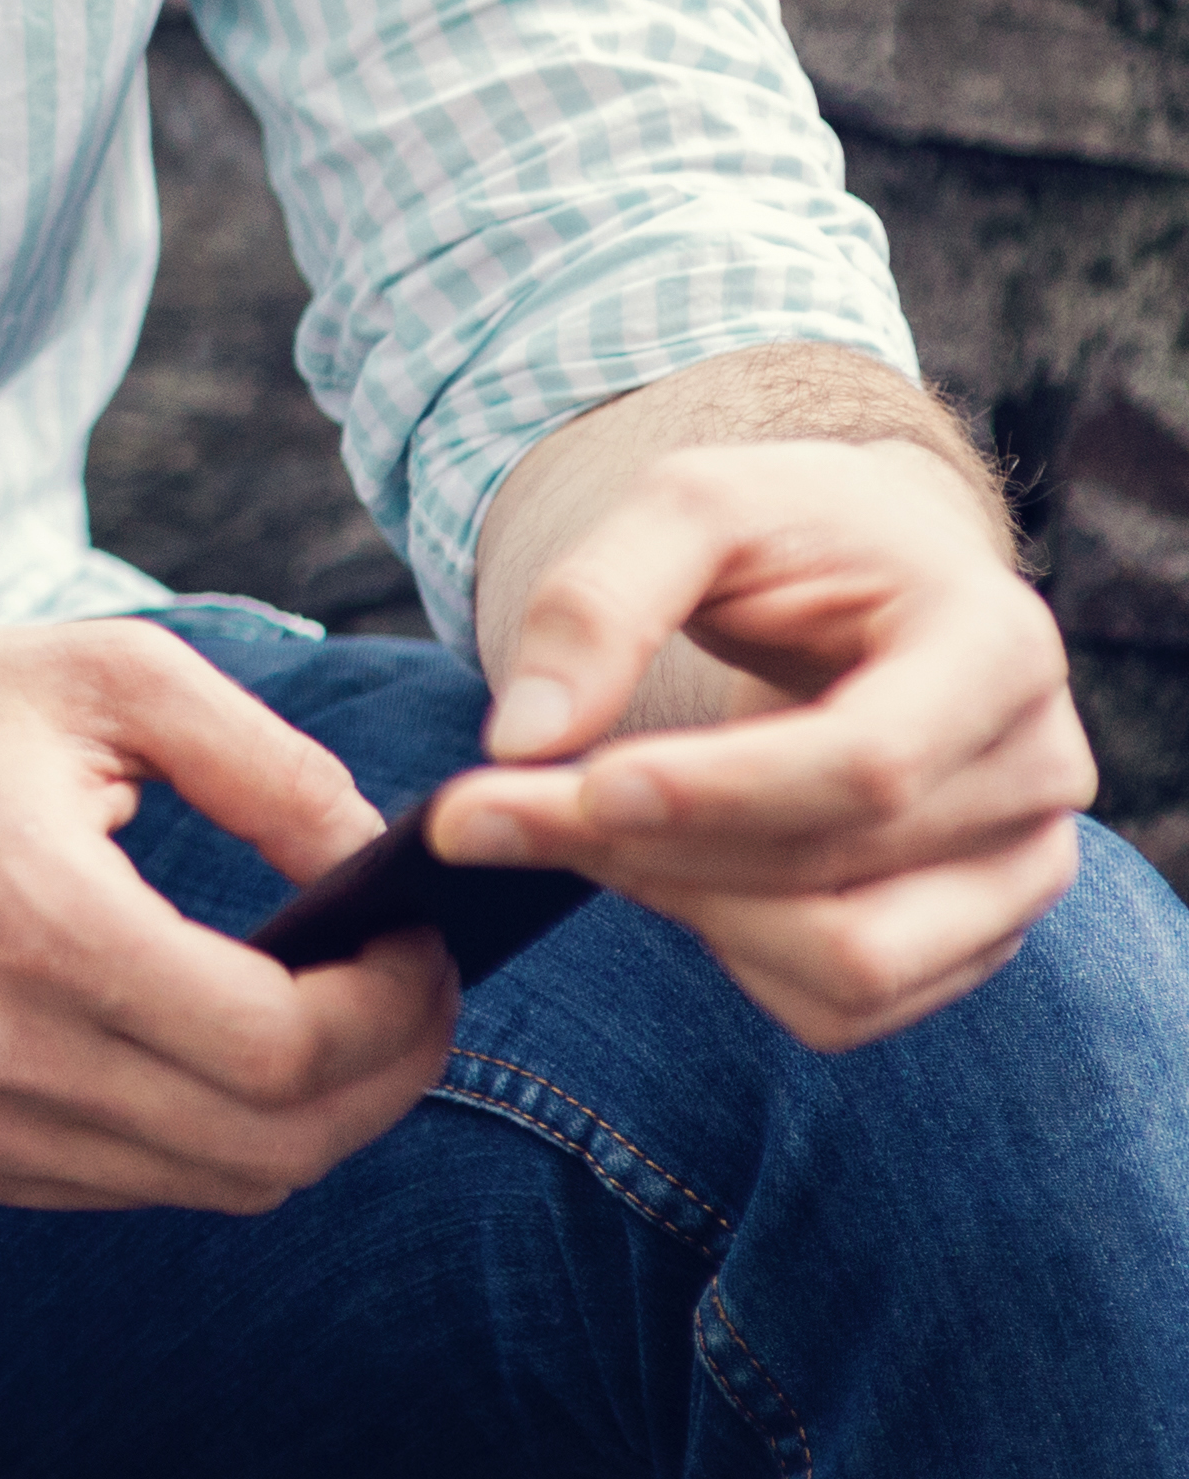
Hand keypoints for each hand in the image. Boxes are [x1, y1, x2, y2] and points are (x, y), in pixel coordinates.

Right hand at [0, 619, 456, 1213]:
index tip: (419, 941)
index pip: (283, 1046)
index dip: (395, 1009)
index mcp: (42, 922)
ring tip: (334, 1016)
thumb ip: (269, 766)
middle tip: (411, 988)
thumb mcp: (107, 677)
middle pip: (279, 1143)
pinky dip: (221, 1131)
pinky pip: (151, 1185)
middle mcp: (4, 1050)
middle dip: (387, 1072)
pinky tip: (220, 1043)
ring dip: (316, 1113)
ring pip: (229, 1183)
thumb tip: (384, 866)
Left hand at [436, 437, 1089, 1050]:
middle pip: (833, 869)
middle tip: (477, 814)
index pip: (868, 764)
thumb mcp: (689, 505)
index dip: (716, 792)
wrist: (872, 579)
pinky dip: (730, 953)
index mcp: (997, 647)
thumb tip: (523, 739)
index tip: (574, 784)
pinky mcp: (971, 940)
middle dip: (642, 851)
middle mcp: (1038, 773)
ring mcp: (1017, 870)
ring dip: (680, 910)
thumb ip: (598, 601)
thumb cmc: (785, 532)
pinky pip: (842, 1009)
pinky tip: (670, 867)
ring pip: (847, 966)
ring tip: (573, 829)